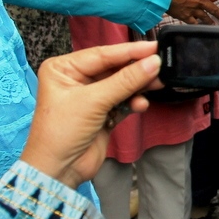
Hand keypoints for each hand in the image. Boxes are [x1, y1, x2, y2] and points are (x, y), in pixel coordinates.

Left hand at [20, 42, 160, 189]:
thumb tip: (153, 62)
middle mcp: (75, 79)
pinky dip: (133, 102)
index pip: (102, 54)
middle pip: (114, 68)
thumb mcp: (93, 101)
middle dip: (136, 70)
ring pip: (121, 84)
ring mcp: (90, 97)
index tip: (154, 47)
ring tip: (157, 85)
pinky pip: (123, 100)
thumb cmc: (62, 132)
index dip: (129, 51)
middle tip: (160, 66)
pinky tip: (140, 105)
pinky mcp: (102, 113)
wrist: (58, 171)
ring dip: (138, 87)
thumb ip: (125, 80)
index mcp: (63, 69)